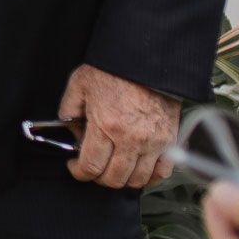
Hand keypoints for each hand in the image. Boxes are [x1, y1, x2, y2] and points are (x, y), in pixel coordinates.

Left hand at [58, 63, 178, 187]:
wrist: (146, 59)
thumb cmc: (113, 70)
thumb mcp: (79, 85)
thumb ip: (69, 112)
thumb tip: (73, 135)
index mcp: (106, 125)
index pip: (91, 167)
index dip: (79, 172)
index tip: (75, 167)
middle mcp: (131, 138)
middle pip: (114, 179)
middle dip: (99, 177)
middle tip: (93, 168)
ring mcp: (153, 142)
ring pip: (137, 180)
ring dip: (123, 179)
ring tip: (114, 168)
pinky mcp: (170, 139)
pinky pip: (162, 172)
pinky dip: (149, 176)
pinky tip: (137, 169)